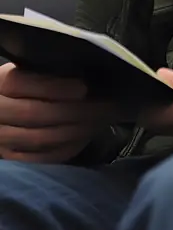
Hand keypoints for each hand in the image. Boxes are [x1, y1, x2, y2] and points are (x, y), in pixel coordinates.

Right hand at [0, 62, 114, 163]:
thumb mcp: (25, 72)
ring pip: (40, 138)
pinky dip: (67, 147)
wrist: (3, 110)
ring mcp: (1, 139)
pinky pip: (41, 157)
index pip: (23, 84)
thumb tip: (82, 74)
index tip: (83, 87)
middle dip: (74, 110)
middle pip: (35, 114)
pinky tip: (86, 136)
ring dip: (75, 130)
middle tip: (105, 106)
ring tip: (101, 120)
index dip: (54, 87)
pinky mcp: (11, 158)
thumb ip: (44, 73)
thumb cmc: (22, 85)